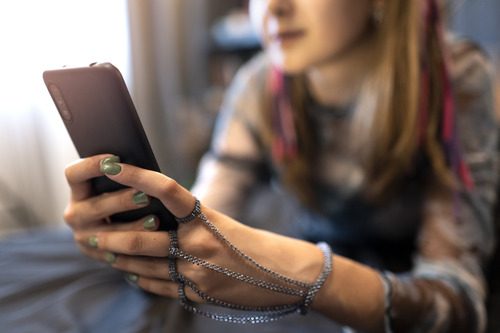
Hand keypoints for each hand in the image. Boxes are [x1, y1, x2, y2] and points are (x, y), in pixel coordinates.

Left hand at [64, 154, 324, 307]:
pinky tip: (130, 273)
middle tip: (88, 232)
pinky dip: (142, 279)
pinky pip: (161, 287)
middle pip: (144, 239)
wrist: (286, 277)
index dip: (137, 176)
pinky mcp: (199, 296)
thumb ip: (190, 221)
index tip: (113, 165)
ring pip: (146, 267)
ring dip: (121, 260)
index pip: (167, 191)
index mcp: (208, 220)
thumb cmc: (256, 244)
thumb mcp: (223, 225)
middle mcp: (200, 247)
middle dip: (112, 236)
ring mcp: (198, 275)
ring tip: (102, 252)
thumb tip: (155, 216)